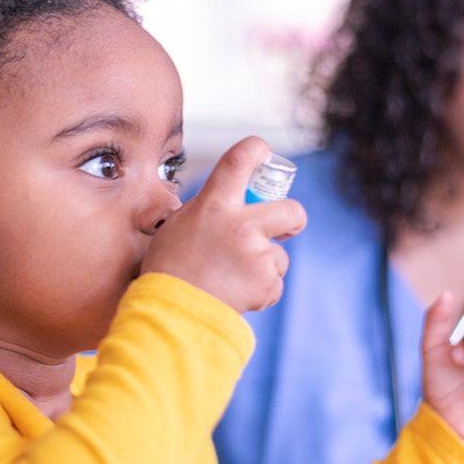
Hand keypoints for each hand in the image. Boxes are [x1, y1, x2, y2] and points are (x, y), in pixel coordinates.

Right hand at [141, 137, 305, 312]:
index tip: (263, 153)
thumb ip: (208, 212)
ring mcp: (257, 255)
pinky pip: (274, 283)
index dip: (257, 150)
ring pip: (279, 255)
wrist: (172, 313)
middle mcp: (241, 225)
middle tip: (287, 227)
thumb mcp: (178, 226)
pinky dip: (260, 290)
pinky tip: (236, 293)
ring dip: (264, 266)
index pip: (240, 159)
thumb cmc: (169, 269)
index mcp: (214, 204)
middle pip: (291, 209)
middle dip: (294, 218)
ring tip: (232, 277)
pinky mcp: (266, 283)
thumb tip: (226, 208)